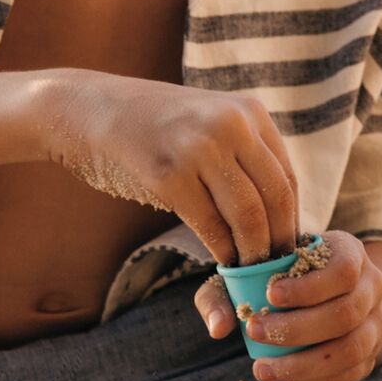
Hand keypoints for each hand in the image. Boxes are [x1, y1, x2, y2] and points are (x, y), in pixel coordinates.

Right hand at [30, 72, 302, 267]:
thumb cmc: (152, 126)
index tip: (289, 248)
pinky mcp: (169, 175)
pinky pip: (210, 225)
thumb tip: (275, 212)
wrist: (90, 109)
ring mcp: (200, 148)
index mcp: (249, 111)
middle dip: (278, 240)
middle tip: (275, 268)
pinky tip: (222, 262)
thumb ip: (242, 154)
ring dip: (253, 251)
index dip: (291, 220)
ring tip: (251, 271)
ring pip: (248, 215)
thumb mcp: (209, 122)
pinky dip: (222, 251)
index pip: (287, 177)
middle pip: (275, 197)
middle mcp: (232, 125)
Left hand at [190, 230, 381, 380]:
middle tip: (254, 333)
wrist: (320, 295)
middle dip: (297, 329)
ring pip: (352, 348)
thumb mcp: (249, 274)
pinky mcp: (370, 353)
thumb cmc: (278, 278)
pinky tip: (285, 378)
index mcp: (349, 253)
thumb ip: (224, 295)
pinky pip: (351, 373)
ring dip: (304, 364)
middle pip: (347, 313)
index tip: (270, 296)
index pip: (343, 271)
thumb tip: (219, 328)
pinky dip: (316, 380)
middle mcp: (372, 286)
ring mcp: (376, 322)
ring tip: (263, 370)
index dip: (309, 288)